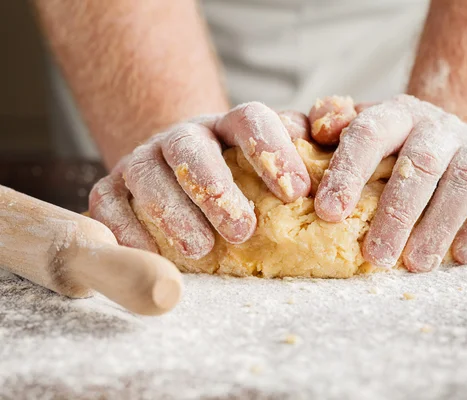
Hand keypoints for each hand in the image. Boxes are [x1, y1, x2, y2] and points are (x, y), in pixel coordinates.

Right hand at [89, 103, 310, 258]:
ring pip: (149, 175)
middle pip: (193, 150)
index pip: (250, 120)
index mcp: (228, 126)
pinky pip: (108, 203)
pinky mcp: (112, 186)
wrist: (182, 169)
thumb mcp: (273, 161)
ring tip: (200, 249)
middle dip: (216, 189)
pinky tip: (148, 254)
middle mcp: (183, 137)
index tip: (295, 193)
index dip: (272, 152)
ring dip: (173, 212)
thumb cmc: (239, 175)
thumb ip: (305, 155)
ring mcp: (144, 159)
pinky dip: (125, 228)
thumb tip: (340, 157)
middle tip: (242, 230)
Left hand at [309, 95, 466, 271]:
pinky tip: (464, 256)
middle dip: (397, 213)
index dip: (348, 172)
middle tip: (376, 256)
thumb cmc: (397, 151)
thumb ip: (331, 128)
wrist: (456, 144)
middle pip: (422, 163)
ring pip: (464, 182)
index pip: (370, 134)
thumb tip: (314, 134)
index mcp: (397, 115)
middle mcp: (440, 127)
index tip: (329, 213)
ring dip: (439, 226)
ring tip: (417, 264)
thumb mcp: (363, 132)